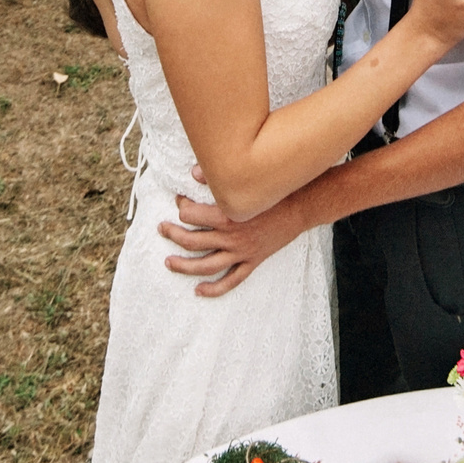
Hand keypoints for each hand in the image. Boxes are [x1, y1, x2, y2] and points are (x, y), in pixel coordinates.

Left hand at [159, 184, 307, 296]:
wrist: (301, 207)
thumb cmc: (274, 191)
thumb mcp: (247, 183)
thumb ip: (217, 178)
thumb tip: (194, 173)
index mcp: (227, 215)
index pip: (191, 214)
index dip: (182, 206)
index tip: (179, 199)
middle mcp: (231, 237)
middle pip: (192, 241)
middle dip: (173, 234)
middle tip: (162, 229)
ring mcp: (241, 252)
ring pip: (206, 265)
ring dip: (184, 265)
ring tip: (169, 262)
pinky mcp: (252, 261)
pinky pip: (231, 280)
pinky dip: (214, 288)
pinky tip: (198, 290)